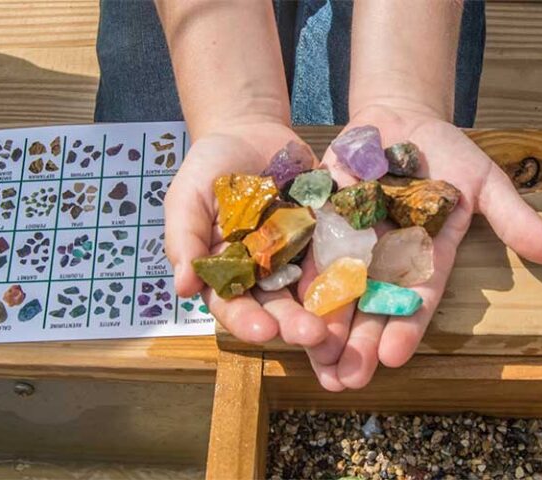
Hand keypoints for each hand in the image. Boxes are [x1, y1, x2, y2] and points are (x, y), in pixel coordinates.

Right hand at [166, 121, 327, 347]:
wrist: (249, 131)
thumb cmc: (209, 166)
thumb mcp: (187, 196)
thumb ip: (184, 239)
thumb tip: (182, 288)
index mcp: (226, 271)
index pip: (234, 305)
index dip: (246, 320)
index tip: (263, 331)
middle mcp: (262, 272)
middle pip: (277, 305)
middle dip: (293, 323)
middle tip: (313, 336)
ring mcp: (295, 256)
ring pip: (310, 290)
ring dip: (324, 309)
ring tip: (337, 325)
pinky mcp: (323, 235)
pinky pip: (337, 256)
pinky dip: (346, 270)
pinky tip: (358, 283)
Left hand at [299, 103, 541, 390]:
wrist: (399, 119)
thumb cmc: (447, 151)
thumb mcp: (483, 179)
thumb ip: (510, 215)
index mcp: (427, 256)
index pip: (418, 297)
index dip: (407, 325)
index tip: (394, 356)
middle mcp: (388, 258)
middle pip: (372, 305)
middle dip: (358, 343)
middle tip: (344, 381)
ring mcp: (353, 243)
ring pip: (336, 290)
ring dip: (323, 325)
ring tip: (311, 360)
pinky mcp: (322, 222)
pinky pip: (308, 253)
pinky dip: (297, 279)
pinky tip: (282, 309)